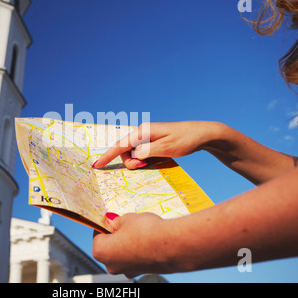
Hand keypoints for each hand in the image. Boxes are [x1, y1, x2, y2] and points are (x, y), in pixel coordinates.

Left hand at [92, 212, 170, 277]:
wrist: (173, 245)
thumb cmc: (146, 232)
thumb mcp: (127, 219)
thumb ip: (115, 221)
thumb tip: (111, 221)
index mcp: (101, 252)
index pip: (97, 234)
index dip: (105, 223)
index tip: (112, 217)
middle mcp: (112, 266)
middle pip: (109, 245)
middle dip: (116, 233)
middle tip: (127, 222)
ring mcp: (127, 270)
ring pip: (123, 252)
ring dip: (128, 241)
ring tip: (140, 229)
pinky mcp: (142, 271)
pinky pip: (136, 257)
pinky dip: (139, 248)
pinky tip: (148, 238)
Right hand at [93, 121, 222, 169]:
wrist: (202, 134)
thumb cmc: (185, 140)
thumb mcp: (167, 148)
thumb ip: (148, 151)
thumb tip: (134, 155)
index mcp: (143, 132)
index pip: (120, 145)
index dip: (107, 156)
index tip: (96, 165)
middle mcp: (142, 132)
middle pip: (125, 150)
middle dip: (130, 162)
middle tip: (144, 166)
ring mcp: (147, 137)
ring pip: (132, 152)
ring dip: (137, 161)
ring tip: (151, 163)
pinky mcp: (153, 142)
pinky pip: (140, 152)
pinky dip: (142, 159)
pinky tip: (152, 161)